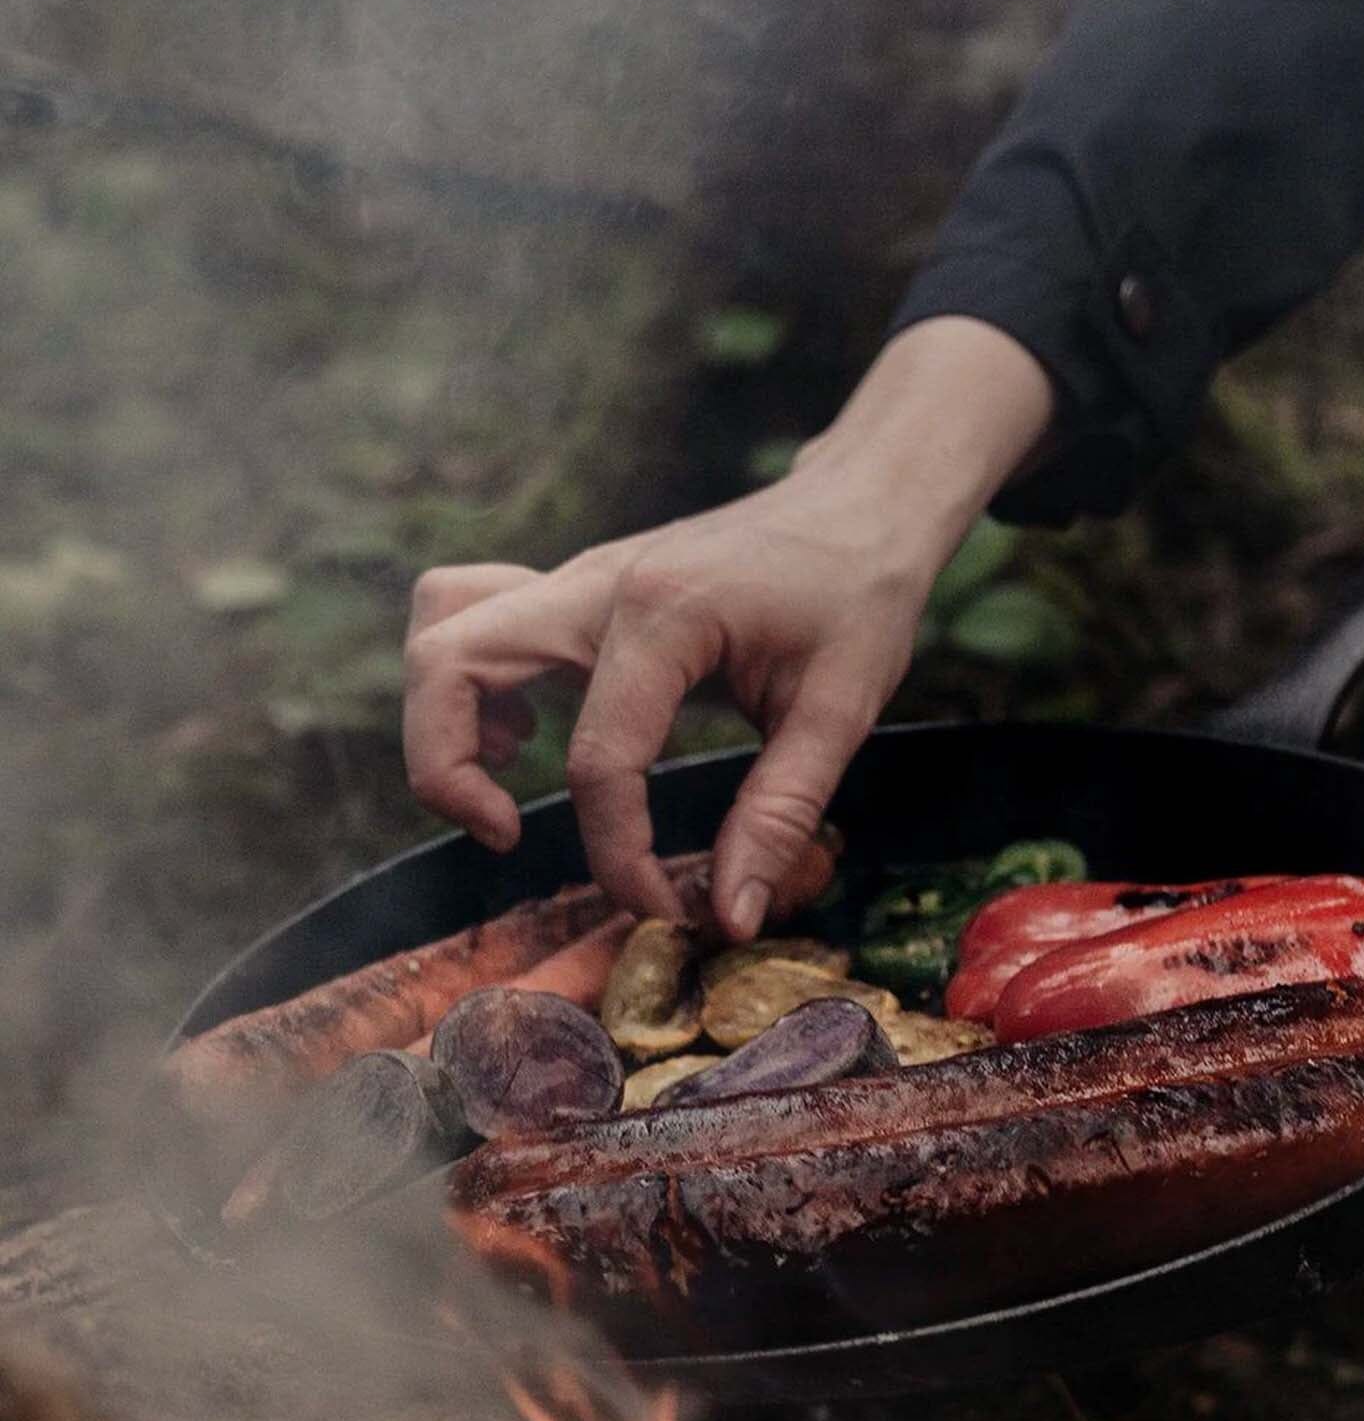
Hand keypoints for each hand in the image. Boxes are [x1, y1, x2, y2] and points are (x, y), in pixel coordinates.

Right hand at [402, 317, 1054, 933]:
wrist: (862, 503)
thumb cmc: (861, 593)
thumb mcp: (841, 708)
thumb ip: (780, 814)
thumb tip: (732, 917)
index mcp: (663, 613)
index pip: (599, 760)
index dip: (619, 856)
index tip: (663, 907)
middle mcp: (597, 584)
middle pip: (450, 660)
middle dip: (447, 771)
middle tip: (507, 836)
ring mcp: (579, 579)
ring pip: (445, 625)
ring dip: (446, 716)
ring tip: (509, 781)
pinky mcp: (579, 589)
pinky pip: (477, 618)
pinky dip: (473, 681)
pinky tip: (534, 733)